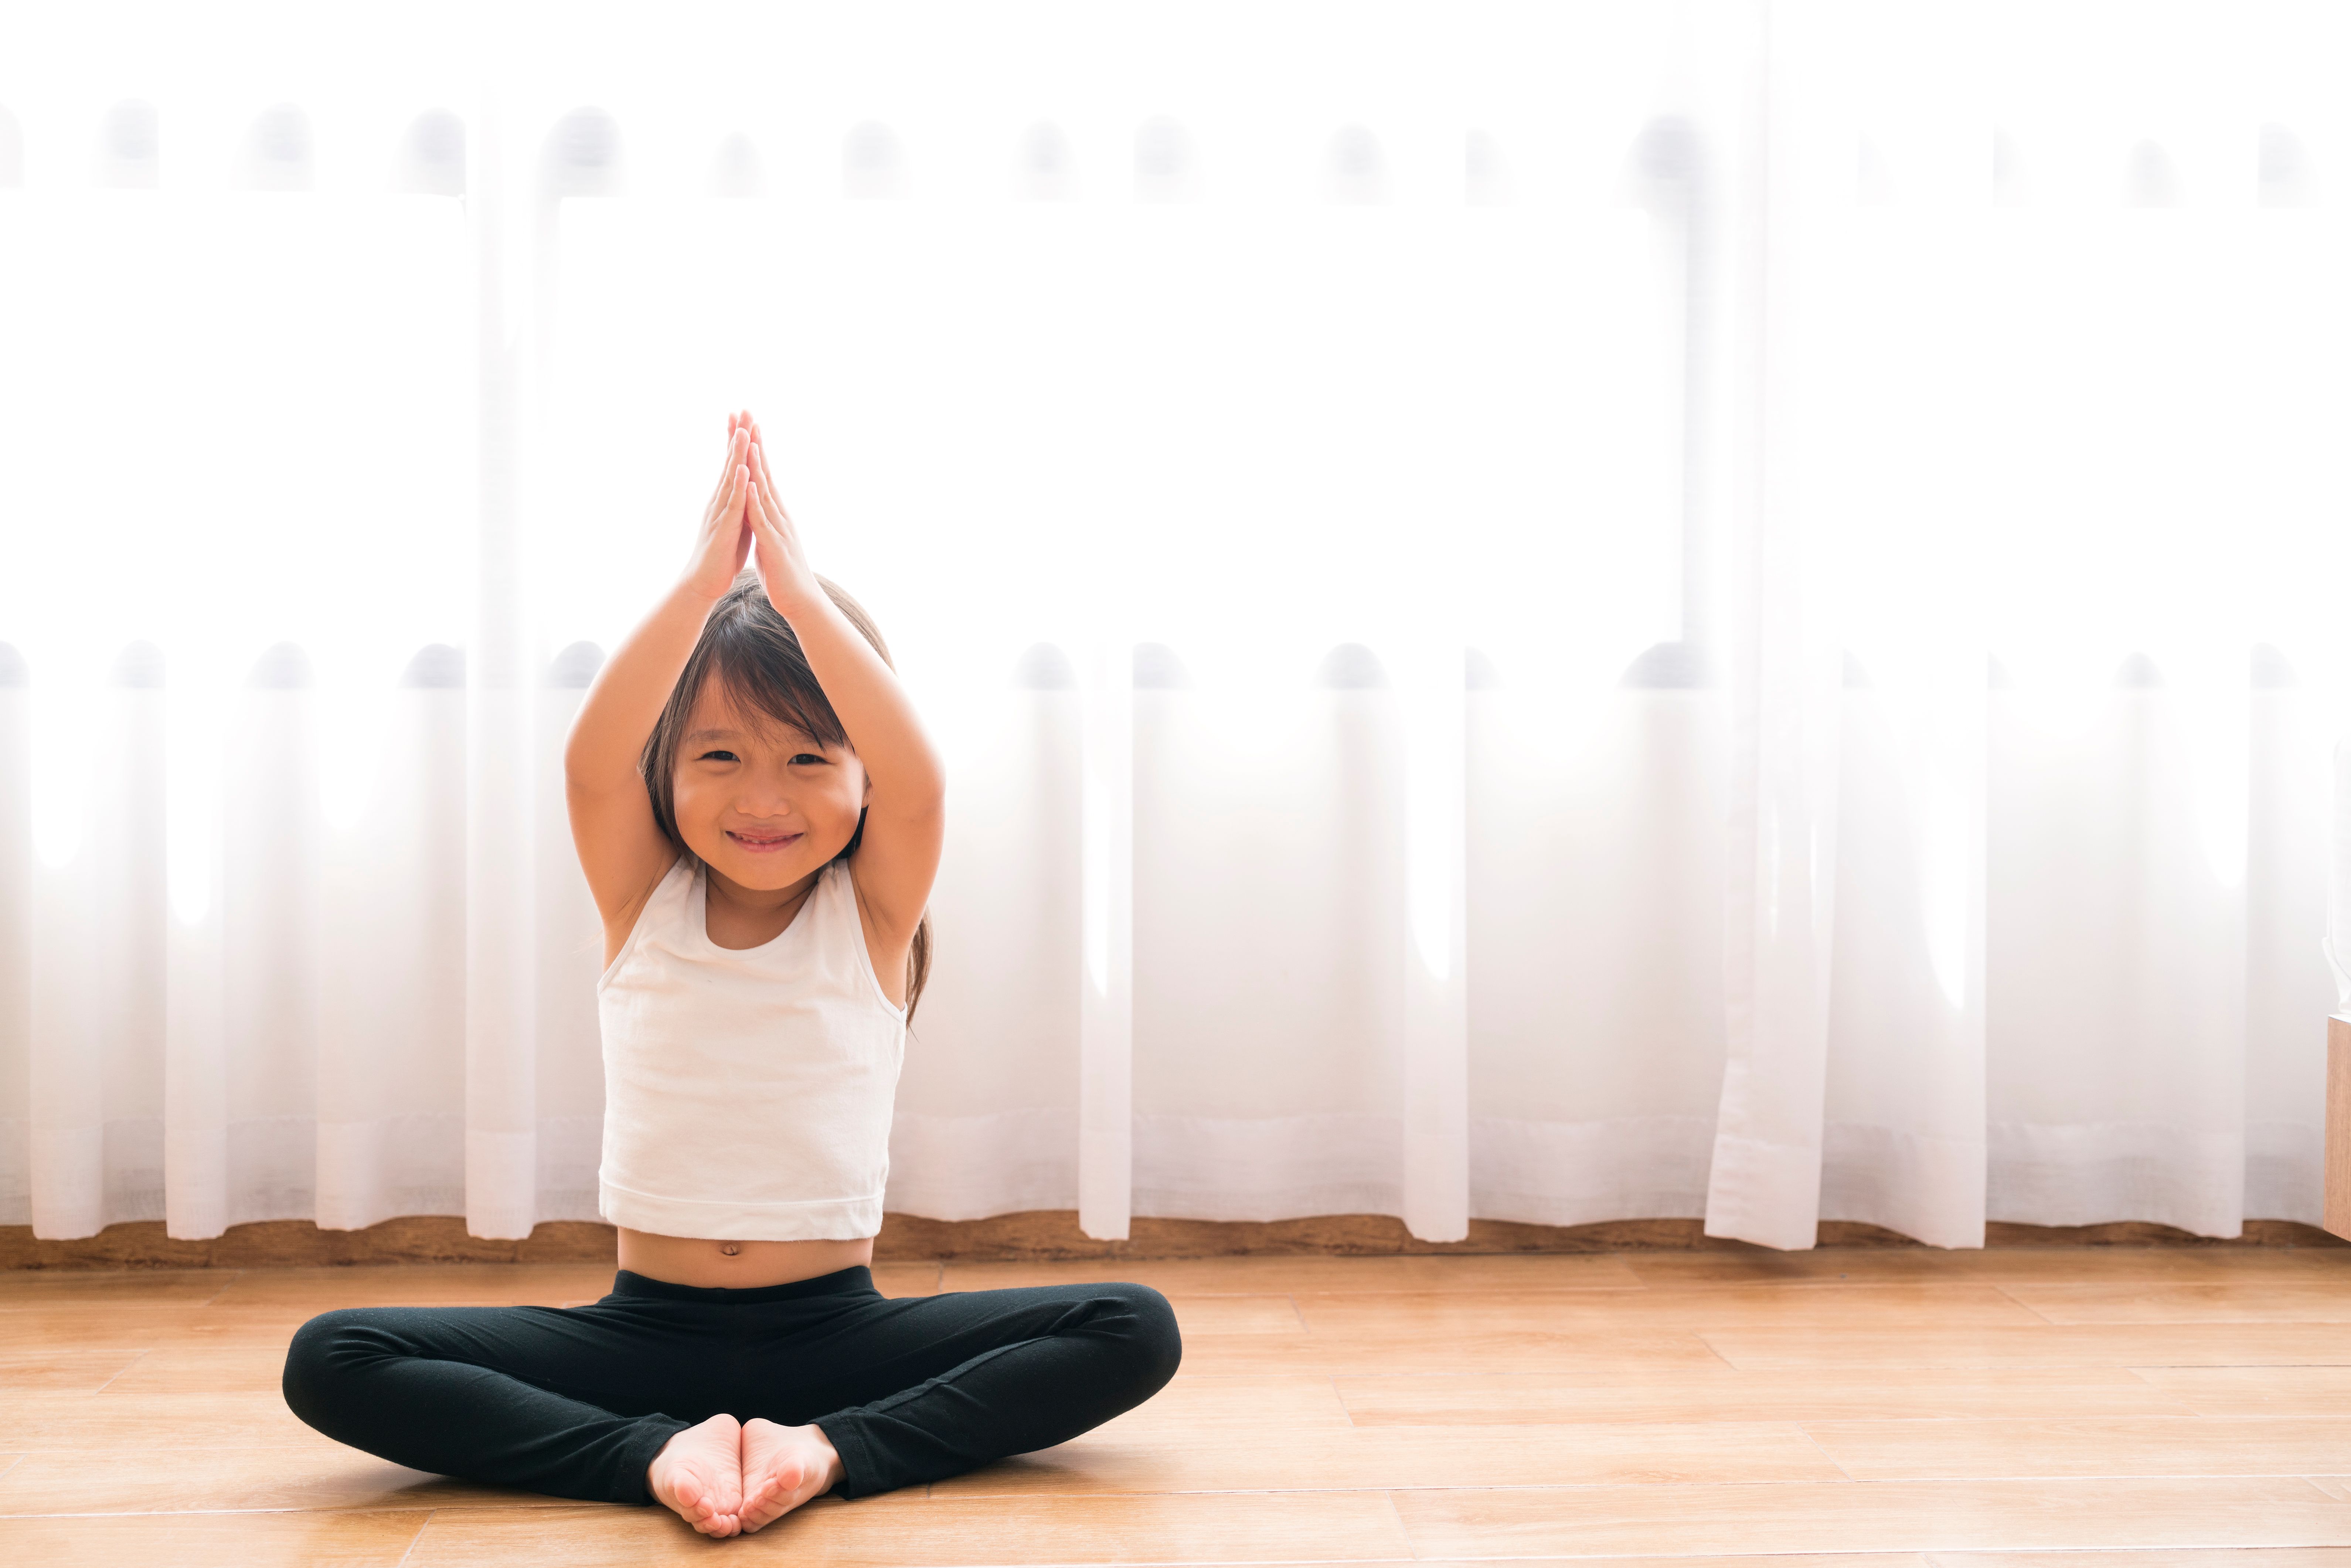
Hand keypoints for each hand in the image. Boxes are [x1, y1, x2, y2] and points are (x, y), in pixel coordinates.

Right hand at [680, 413, 754, 600]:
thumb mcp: (736, 522)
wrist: (705, 581)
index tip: (743, 417)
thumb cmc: (722, 554)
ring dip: (736, 455)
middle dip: (736, 436)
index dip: (738, 441)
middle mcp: (720, 500)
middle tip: (742, 409)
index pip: (733, 463)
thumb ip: (740, 503)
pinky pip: (732, 504)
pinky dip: (738, 487)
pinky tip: (743, 471)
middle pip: (729, 462)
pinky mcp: (723, 528)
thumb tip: (747, 488)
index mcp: (726, 499)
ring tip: (743, 431)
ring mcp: (720, 512)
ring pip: (730, 478)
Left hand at [742, 416, 822, 615]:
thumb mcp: (770, 539)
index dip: (754, 451)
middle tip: (751, 417)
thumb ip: (764, 520)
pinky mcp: (774, 545)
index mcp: (774, 513)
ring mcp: (778, 528)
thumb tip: (759, 506)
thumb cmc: (783, 573)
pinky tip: (749, 486)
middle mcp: (779, 514)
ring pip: (765, 492)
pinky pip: (763, 520)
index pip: (762, 475)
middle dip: (756, 446)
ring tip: (750, 442)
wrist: (800, 601)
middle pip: (765, 474)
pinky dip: (756, 502)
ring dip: (757, 467)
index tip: (747, 426)